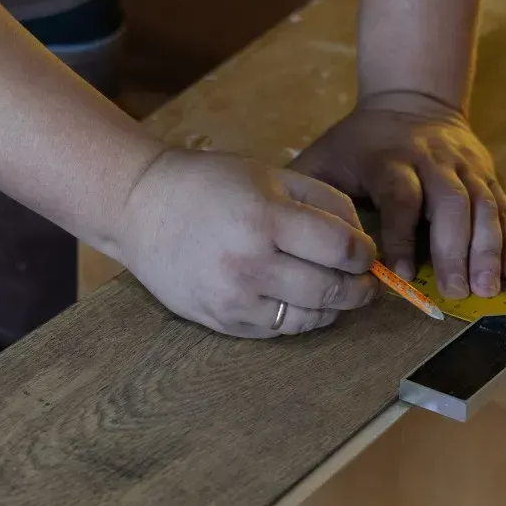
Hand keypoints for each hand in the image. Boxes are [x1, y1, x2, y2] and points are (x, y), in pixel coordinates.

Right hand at [115, 148, 378, 337]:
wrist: (139, 207)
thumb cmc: (207, 183)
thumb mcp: (269, 174)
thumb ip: (322, 200)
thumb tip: (360, 238)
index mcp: (265, 218)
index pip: (340, 249)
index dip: (364, 254)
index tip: (366, 253)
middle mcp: (249, 263)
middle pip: (329, 290)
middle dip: (358, 288)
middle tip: (365, 282)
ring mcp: (233, 298)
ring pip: (307, 319)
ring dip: (332, 309)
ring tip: (336, 294)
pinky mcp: (220, 321)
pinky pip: (277, 330)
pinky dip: (298, 319)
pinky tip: (299, 302)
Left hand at [291, 91, 505, 298]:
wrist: (410, 98)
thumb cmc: (359, 142)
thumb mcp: (325, 156)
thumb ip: (304, 192)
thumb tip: (275, 233)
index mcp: (390, 158)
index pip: (402, 195)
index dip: (403, 232)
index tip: (402, 272)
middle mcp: (433, 160)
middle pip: (451, 201)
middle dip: (455, 248)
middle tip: (456, 291)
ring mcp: (465, 166)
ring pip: (484, 204)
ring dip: (488, 248)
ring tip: (486, 288)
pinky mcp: (487, 175)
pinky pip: (505, 207)